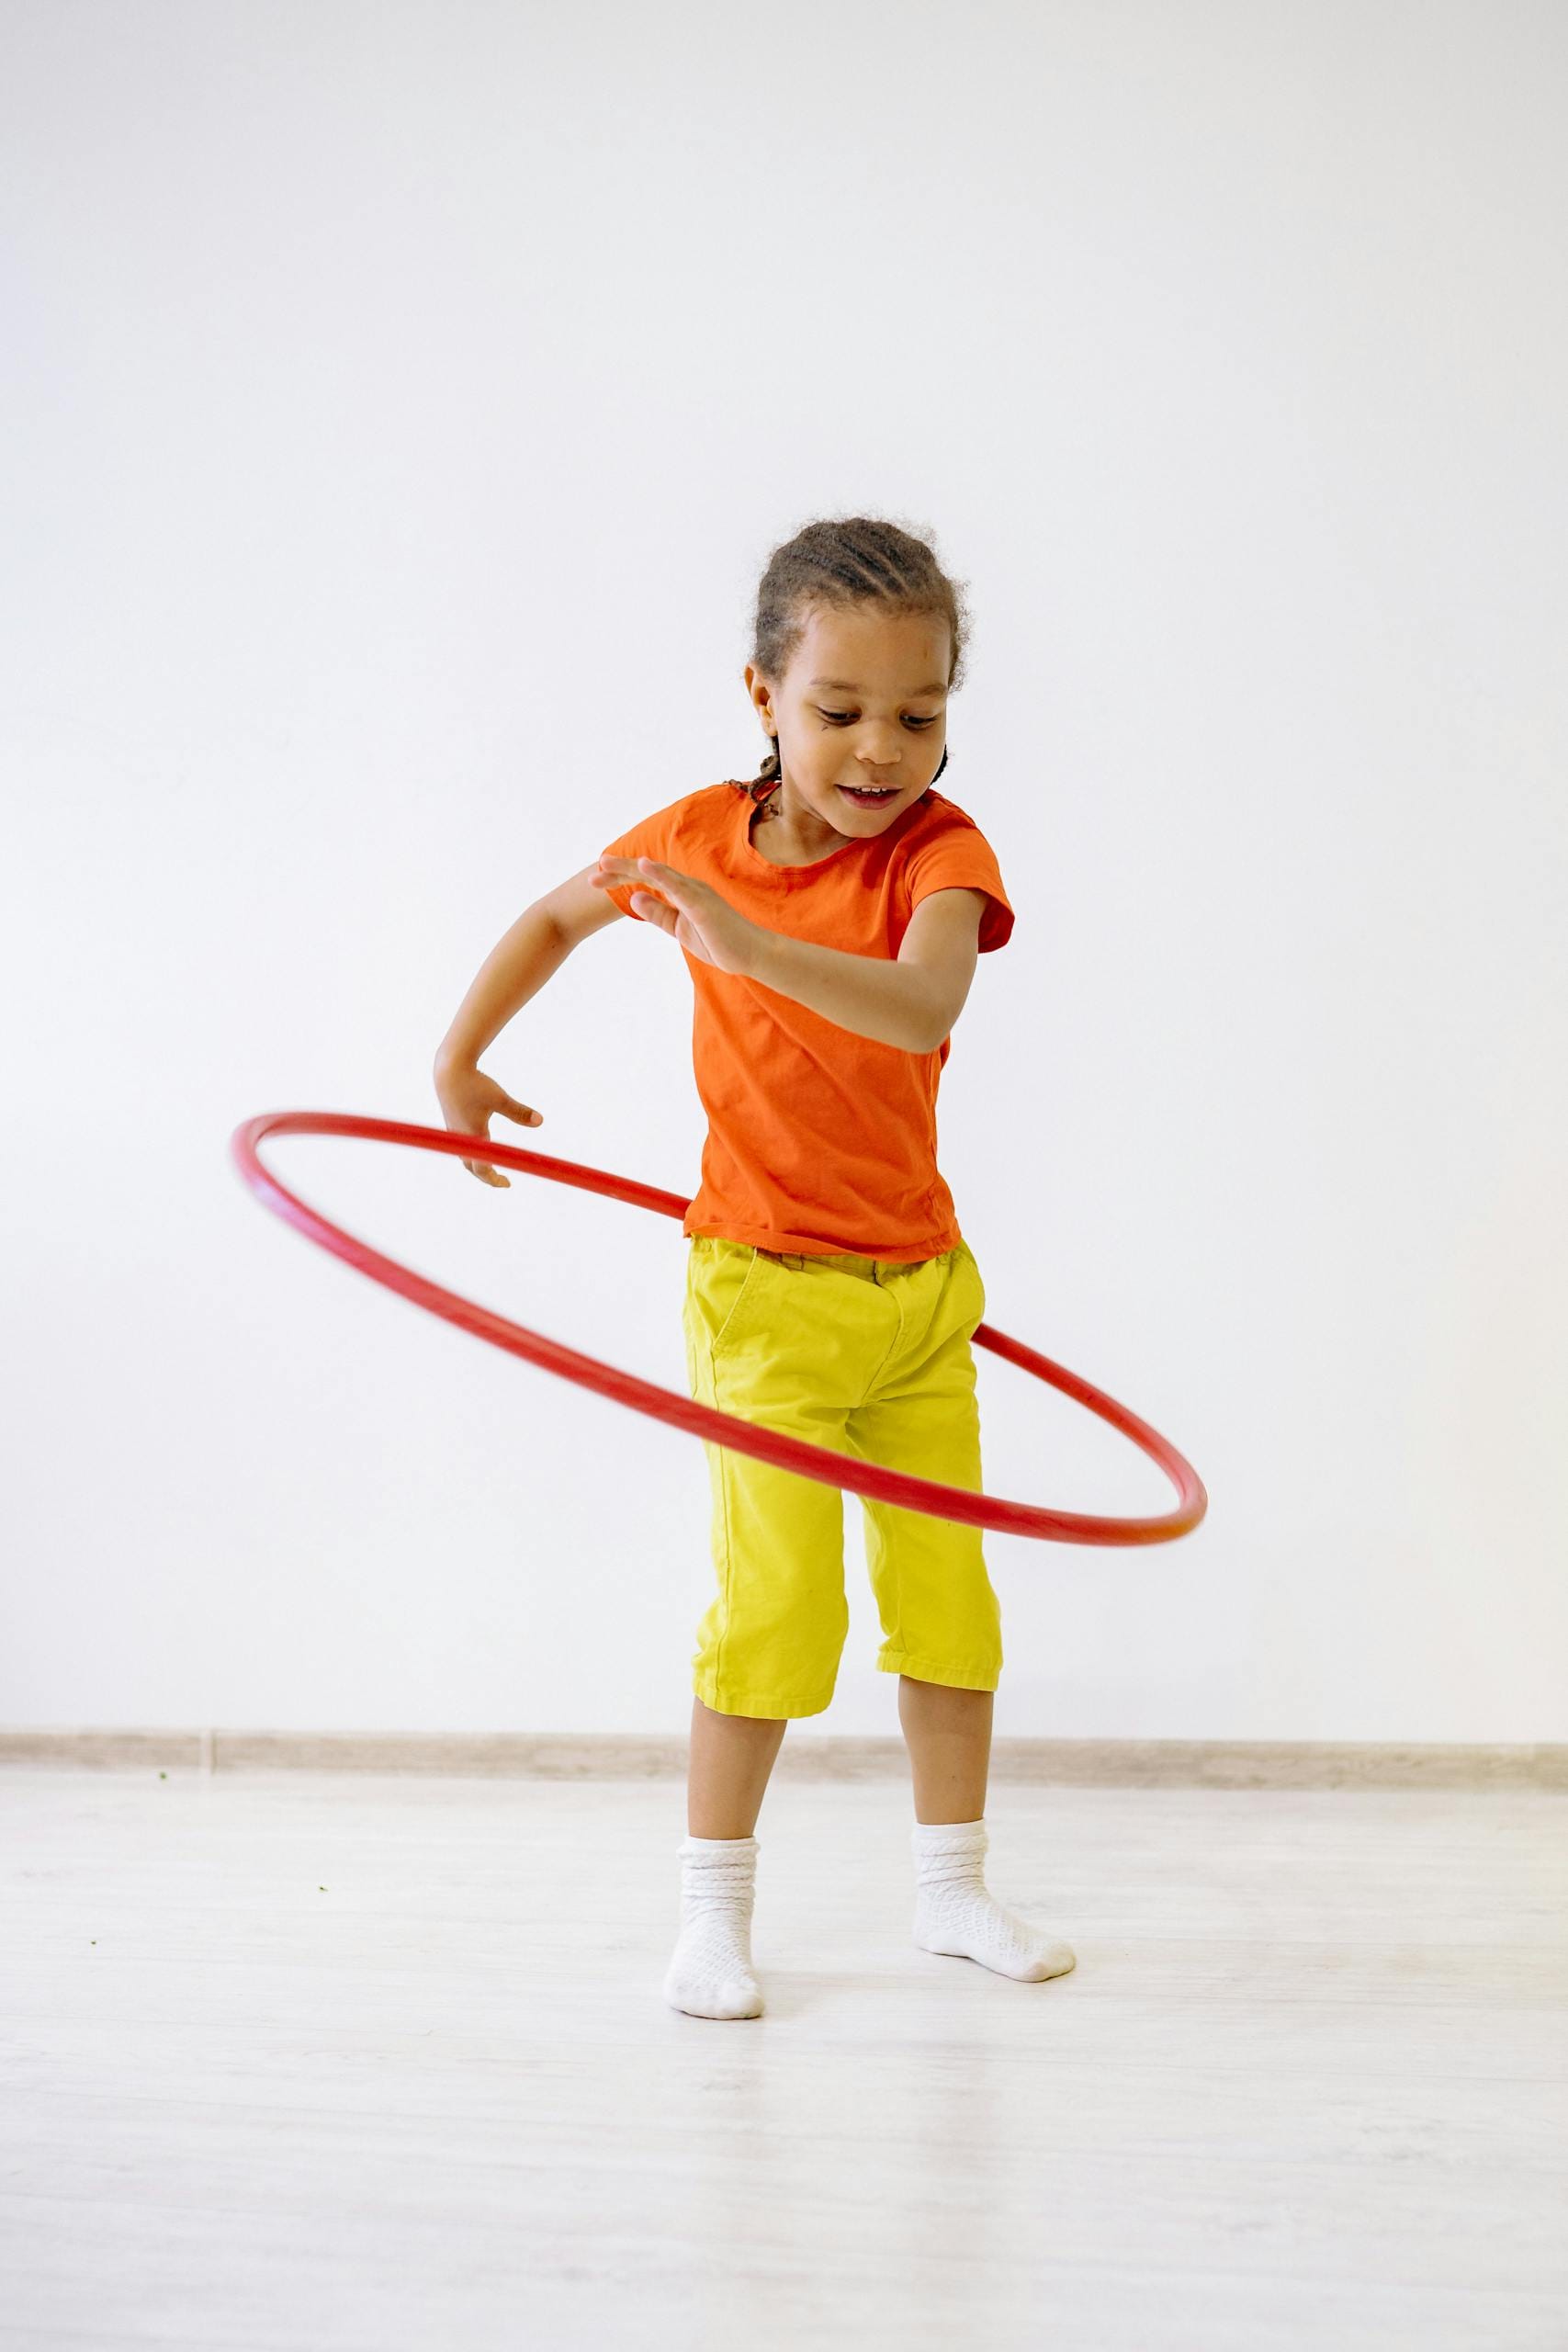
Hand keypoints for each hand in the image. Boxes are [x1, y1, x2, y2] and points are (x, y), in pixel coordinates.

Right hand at [432, 1059, 542, 1187]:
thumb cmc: (474, 1084)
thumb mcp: (500, 1098)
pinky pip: (461, 1148)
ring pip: (465, 1158)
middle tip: (503, 1180)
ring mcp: (454, 1133)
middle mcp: (461, 1139)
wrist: (449, 1070)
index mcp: (474, 1137)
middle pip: (472, 1168)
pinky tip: (481, 1147)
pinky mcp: (451, 1124)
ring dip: (478, 1166)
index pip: (483, 1169)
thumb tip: (540, 1121)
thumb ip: (519, 1112)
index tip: (508, 1184)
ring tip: (491, 1168)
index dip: (494, 1180)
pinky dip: (472, 1155)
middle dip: (487, 1176)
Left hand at [591, 856, 764, 977]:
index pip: (646, 881)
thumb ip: (658, 914)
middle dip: (619, 870)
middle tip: (594, 868)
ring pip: (659, 874)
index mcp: (681, 893)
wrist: (752, 955)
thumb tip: (634, 897)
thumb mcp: (679, 929)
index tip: (595, 881)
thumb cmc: (720, 942)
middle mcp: (687, 887)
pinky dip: (661, 873)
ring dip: (632, 867)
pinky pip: (678, 886)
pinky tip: (643, 864)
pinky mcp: (702, 904)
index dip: (620, 878)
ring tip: (607, 862)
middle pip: (648, 873)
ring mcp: (695, 893)